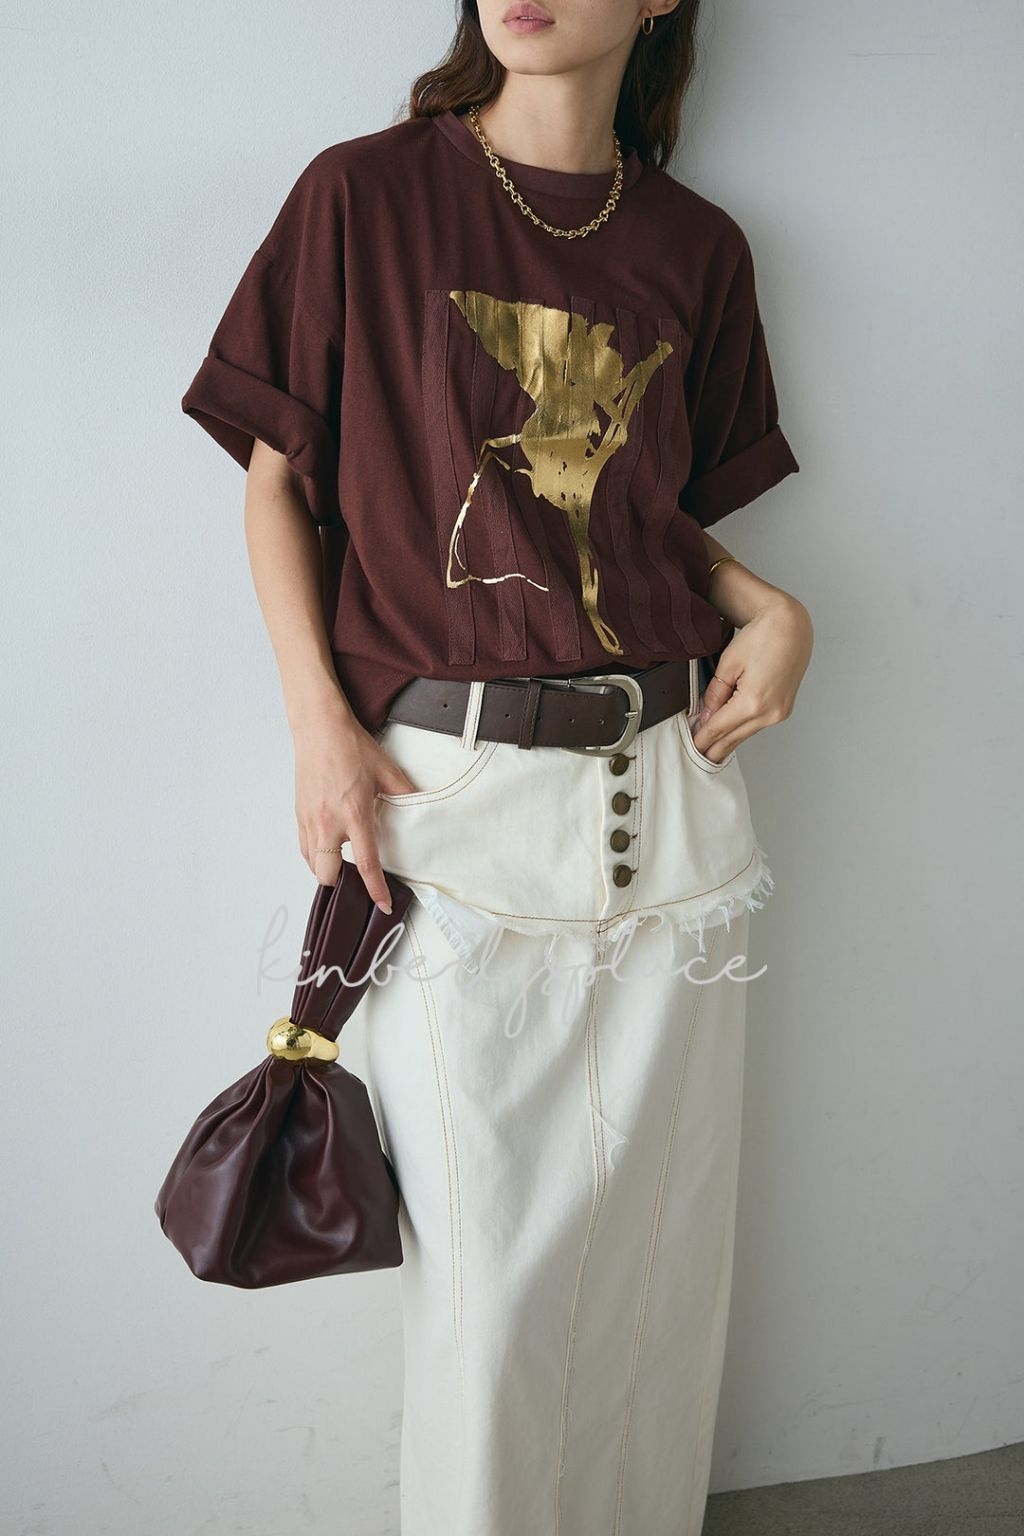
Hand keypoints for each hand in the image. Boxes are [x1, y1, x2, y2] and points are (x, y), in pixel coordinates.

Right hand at [293, 700, 416, 912]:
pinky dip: (314, 856)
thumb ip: (406, 795)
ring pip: (312, 865)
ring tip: (344, 864)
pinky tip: (328, 848)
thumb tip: (423, 809)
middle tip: (358, 879)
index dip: (375, 889)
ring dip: (327, 871)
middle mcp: (328, 822)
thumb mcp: (386, 771)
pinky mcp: (298, 814)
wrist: (318, 728)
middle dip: (342, 885)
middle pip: (328, 875)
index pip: (366, 864)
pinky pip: (303, 848)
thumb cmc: (350, 746)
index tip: (382, 905)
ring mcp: (309, 820)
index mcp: (354, 814)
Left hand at [690, 591, 812, 763]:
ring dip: (725, 741)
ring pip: (745, 735)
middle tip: (694, 756)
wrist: (791, 627)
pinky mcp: (784, 710)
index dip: (701, 741)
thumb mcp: (728, 664)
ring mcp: (779, 713)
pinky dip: (740, 729)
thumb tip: (706, 716)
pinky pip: (756, 726)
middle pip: (732, 739)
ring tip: (706, 747)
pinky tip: (728, 731)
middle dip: (711, 749)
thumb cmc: (763, 637)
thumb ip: (715, 694)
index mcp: (753, 703)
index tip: (689, 748)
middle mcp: (770, 713)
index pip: (718, 730)